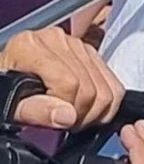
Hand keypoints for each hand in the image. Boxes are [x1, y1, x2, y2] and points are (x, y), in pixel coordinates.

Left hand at [2, 28, 122, 129]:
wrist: (6, 80)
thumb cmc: (4, 90)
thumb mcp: (8, 103)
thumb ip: (33, 110)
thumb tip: (67, 116)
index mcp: (30, 46)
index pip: (69, 83)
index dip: (65, 109)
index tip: (55, 121)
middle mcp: (56, 39)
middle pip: (90, 87)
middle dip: (81, 114)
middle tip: (65, 124)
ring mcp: (75, 43)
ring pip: (107, 87)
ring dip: (95, 112)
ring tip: (73, 117)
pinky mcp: (89, 51)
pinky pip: (113, 82)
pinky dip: (107, 104)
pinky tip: (87, 109)